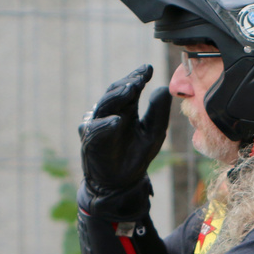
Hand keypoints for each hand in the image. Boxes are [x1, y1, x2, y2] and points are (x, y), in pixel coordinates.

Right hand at [80, 65, 171, 198]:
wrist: (122, 184)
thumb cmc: (136, 157)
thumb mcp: (153, 133)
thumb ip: (159, 113)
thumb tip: (163, 88)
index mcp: (125, 110)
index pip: (130, 88)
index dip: (138, 77)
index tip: (149, 68)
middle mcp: (110, 114)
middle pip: (115, 92)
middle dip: (127, 83)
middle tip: (140, 77)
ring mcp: (98, 126)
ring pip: (104, 106)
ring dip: (117, 97)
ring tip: (131, 89)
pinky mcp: (90, 142)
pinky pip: (96, 131)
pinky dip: (106, 126)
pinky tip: (118, 121)